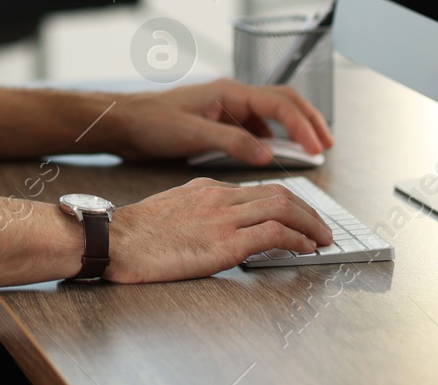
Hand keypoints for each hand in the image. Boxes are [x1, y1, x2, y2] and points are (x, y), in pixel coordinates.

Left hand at [102, 78, 333, 163]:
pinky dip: (272, 138)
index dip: (302, 125)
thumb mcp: (193, 135)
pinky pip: (255, 127)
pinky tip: (273, 155)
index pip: (279, 103)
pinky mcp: (219, 122)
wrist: (125, 123)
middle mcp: (232, 96)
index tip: (317, 147)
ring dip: (292, 129)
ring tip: (309, 150)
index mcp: (229, 93)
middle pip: (283, 101)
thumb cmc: (152, 123)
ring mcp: (226, 108)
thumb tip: (269, 154)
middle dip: (308, 120)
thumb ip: (233, 142)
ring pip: (271, 114)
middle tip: (327, 144)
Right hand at [104, 177, 333, 282]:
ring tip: (322, 240)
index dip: (288, 203)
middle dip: (308, 211)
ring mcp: (223, 218)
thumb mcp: (174, 210)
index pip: (260, 189)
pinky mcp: (224, 243)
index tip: (301, 217)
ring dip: (310, 224)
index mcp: (208, 189)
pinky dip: (296, 239)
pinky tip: (304, 249)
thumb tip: (222, 225)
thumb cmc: (136, 233)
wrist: (114, 240)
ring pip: (283, 208)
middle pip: (279, 194)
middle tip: (322, 228)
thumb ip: (201, 211)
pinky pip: (273, 234)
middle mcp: (220, 197)